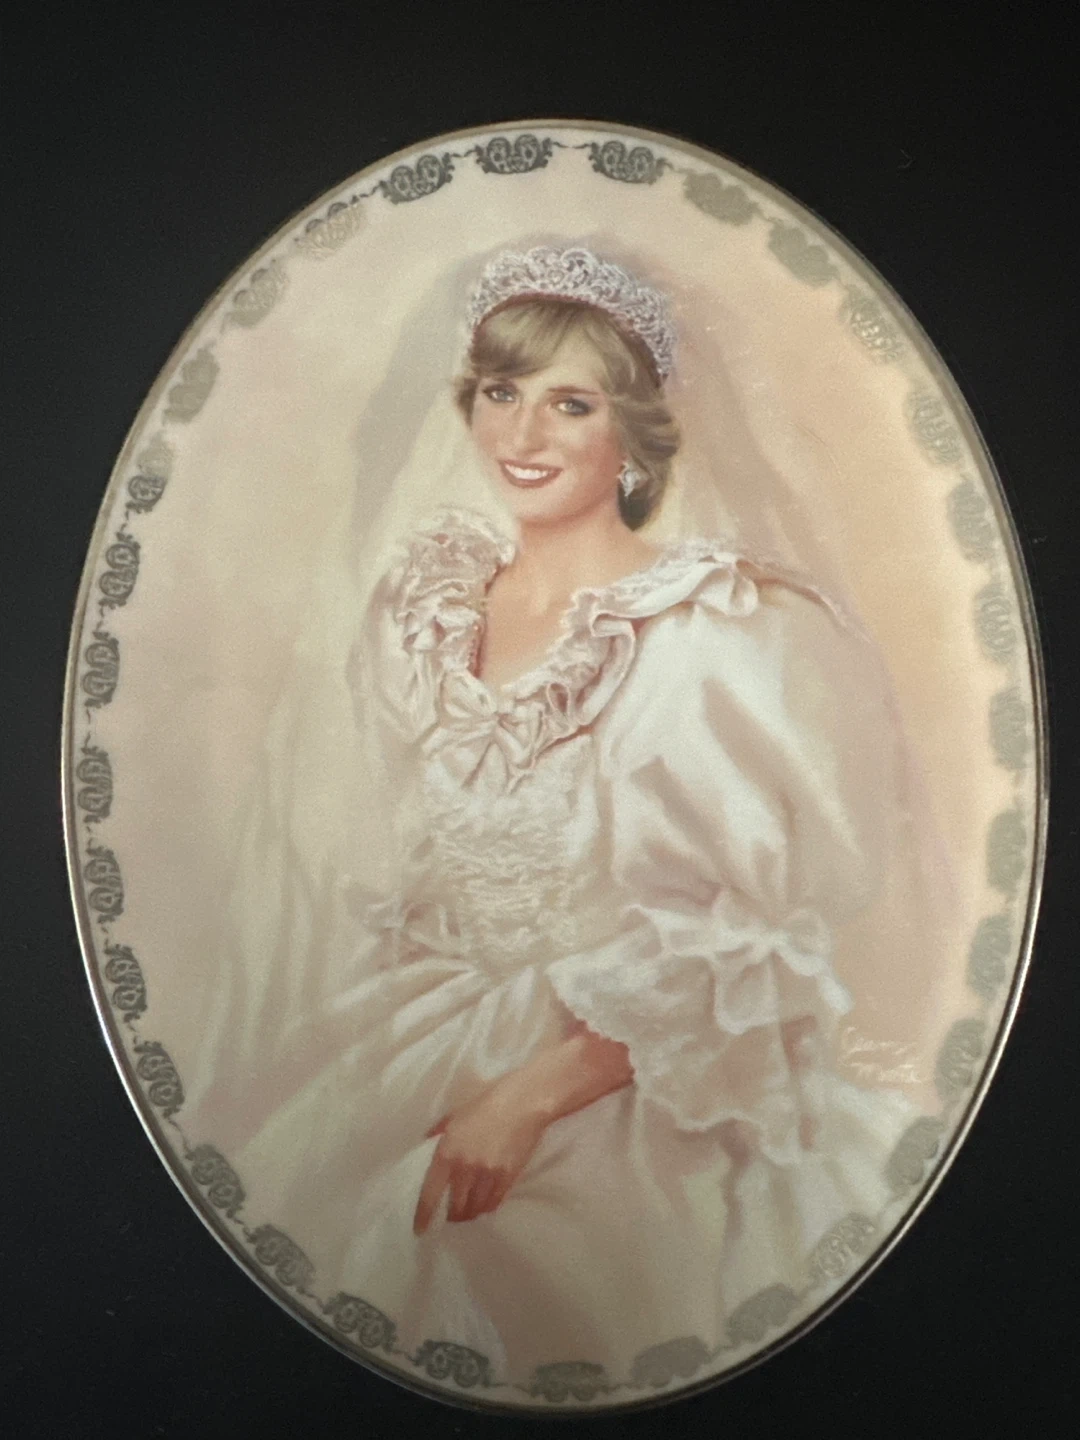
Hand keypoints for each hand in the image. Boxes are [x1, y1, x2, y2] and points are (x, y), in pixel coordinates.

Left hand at [412, 1077, 548, 1233]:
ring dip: (469, 1214)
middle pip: (455, 1207)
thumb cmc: (486, 1102)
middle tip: (450, 1217)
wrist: (523, 1102)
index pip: (430, 1193)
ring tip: (468, 1213)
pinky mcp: (508, 1177)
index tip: (419, 1230)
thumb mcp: (455, 1113)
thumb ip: (439, 1131)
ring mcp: (488, 1175)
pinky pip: (494, 1203)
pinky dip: (487, 1208)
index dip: (423, 1215)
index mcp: (447, 1152)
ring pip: (475, 1208)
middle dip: (451, 1216)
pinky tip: (485, 1206)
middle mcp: (465, 1168)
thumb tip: (425, 1142)